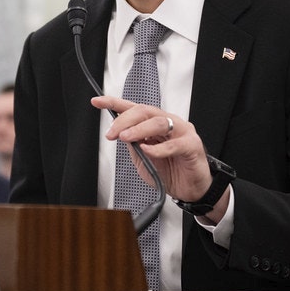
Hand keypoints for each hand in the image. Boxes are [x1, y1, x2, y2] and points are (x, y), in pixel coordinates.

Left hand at [91, 95, 227, 218]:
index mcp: (156, 124)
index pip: (133, 108)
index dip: (114, 103)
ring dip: (138, 129)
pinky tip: (147, 150)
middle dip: (124, 120)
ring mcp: (182, 132)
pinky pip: (174, 144)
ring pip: (159, 122)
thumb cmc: (171, 171)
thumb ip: (133, 145)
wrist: (191, 189)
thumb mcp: (144, 158)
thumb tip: (119, 134)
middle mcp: (170, 123)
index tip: (97, 101)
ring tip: (125, 138)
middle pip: (144, 111)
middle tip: (111, 133)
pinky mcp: (193, 145)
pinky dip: (158, 148)